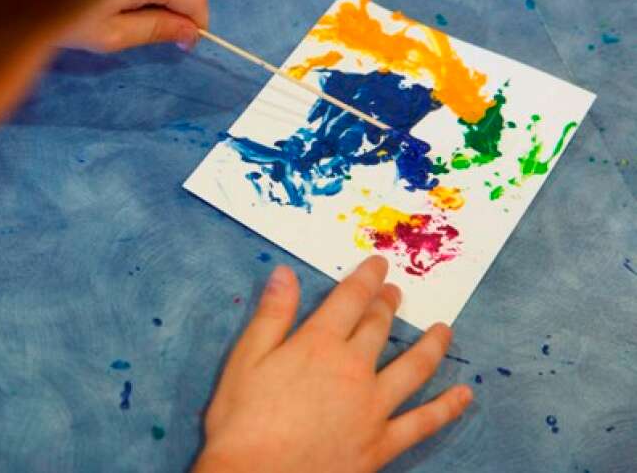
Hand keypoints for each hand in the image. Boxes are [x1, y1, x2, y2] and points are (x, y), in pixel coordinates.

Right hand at [195, 257, 471, 472]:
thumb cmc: (243, 419)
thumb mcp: (246, 359)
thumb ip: (272, 315)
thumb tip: (286, 273)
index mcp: (318, 344)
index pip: (350, 299)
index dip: (367, 277)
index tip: (380, 264)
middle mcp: (353, 368)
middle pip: (379, 327)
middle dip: (389, 305)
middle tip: (398, 292)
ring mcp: (373, 406)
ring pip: (413, 367)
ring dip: (431, 344)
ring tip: (444, 329)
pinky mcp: (383, 442)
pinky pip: (423, 421)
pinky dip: (447, 408)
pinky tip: (463, 395)